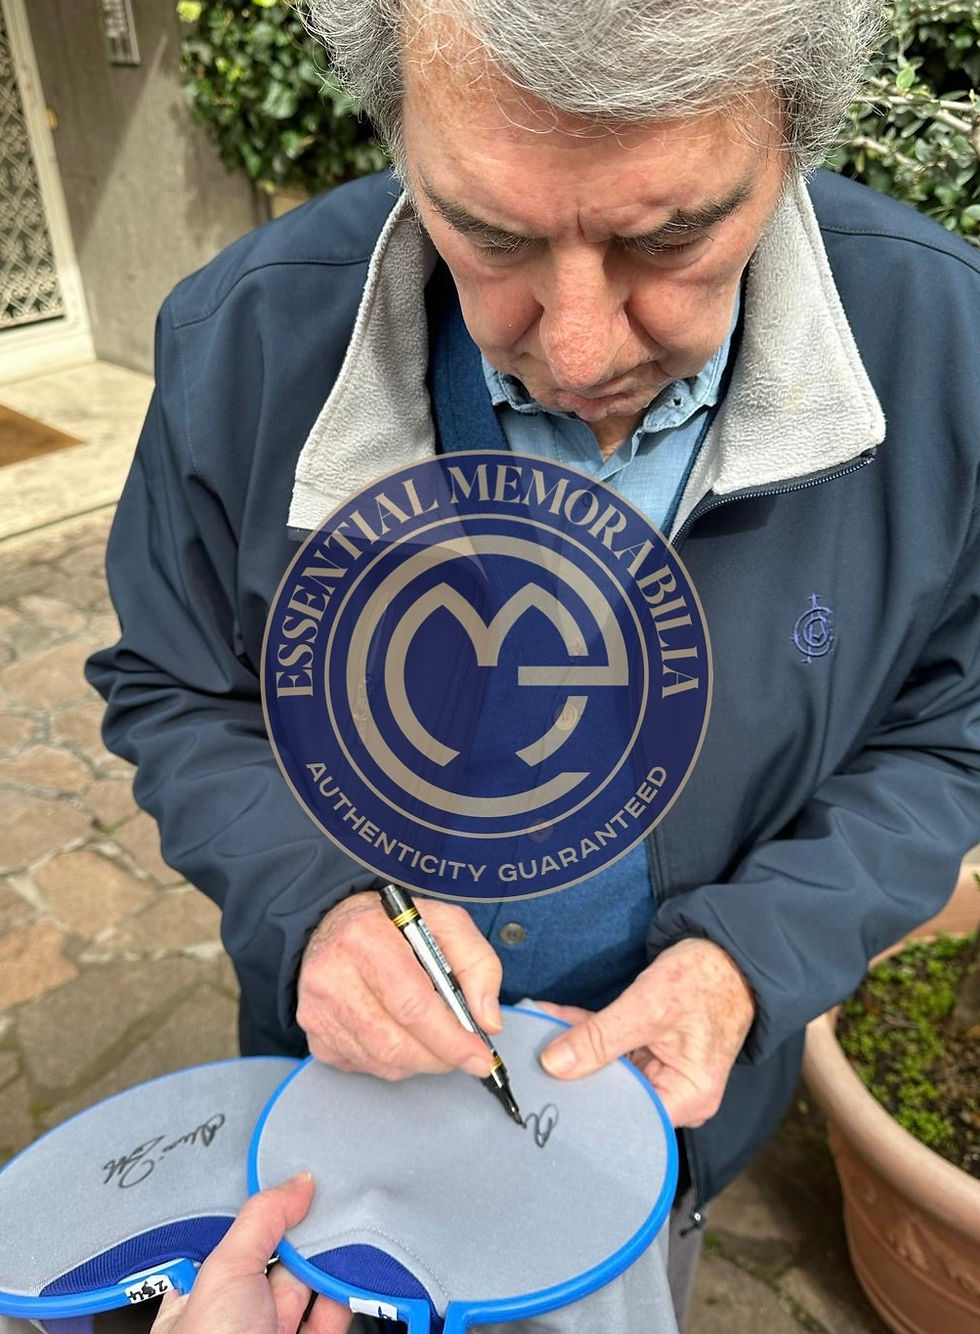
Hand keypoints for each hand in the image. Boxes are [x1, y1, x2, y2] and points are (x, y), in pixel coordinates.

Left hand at [149, 1173, 350, 1333]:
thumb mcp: (226, 1270)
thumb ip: (262, 1220)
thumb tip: (298, 1181)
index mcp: (208, 1291)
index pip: (245, 1237)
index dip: (274, 1210)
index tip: (304, 1179)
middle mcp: (243, 1314)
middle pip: (286, 1257)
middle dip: (313, 1229)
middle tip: (340, 1193)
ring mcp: (279, 1332)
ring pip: (317, 1283)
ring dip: (338, 1257)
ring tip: (359, 1221)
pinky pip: (338, 1311)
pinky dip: (353, 1289)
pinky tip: (363, 1264)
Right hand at [297, 892, 503, 1078]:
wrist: (333, 924)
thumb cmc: (393, 926)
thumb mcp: (446, 923)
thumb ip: (477, 964)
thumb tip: (486, 1020)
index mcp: (367, 937)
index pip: (413, 1004)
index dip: (451, 1039)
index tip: (479, 1057)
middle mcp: (334, 975)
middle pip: (396, 1042)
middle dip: (440, 1056)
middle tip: (462, 1052)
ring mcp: (319, 1009)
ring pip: (382, 1061)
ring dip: (419, 1061)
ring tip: (433, 1038)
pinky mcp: (314, 1033)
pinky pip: (364, 1066)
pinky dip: (393, 1061)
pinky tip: (400, 1034)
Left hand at [535, 938, 754, 1126]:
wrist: (727, 950)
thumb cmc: (705, 980)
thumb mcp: (648, 1007)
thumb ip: (600, 1038)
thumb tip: (554, 1065)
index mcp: (687, 1098)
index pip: (626, 1119)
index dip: (585, 1107)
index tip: (546, 1091)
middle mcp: (676, 1094)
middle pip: (614, 1094)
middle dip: (572, 1074)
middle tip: (529, 1062)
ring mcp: (662, 1072)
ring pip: (608, 1068)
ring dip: (574, 1048)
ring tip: (535, 1035)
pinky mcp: (650, 1051)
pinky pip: (612, 1047)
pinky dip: (586, 1032)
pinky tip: (553, 1020)